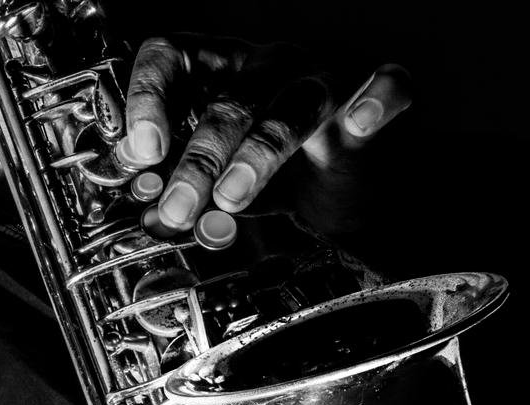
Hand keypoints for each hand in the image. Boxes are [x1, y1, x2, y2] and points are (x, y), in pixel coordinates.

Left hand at [123, 35, 410, 233]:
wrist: (359, 187)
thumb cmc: (290, 177)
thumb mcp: (229, 189)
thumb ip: (193, 200)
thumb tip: (152, 220)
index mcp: (225, 70)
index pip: (173, 57)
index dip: (150, 98)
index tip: (142, 152)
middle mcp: (272, 64)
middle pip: (232, 100)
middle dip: (199, 162)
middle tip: (179, 210)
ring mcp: (328, 76)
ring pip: (291, 105)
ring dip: (257, 155)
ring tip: (231, 200)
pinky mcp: (381, 93)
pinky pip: (386, 86)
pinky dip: (375, 101)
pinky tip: (358, 124)